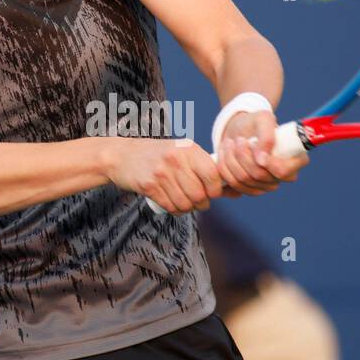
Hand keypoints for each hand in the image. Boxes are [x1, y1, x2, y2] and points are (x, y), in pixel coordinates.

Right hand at [105, 137, 223, 213]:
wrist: (123, 155)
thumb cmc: (159, 156)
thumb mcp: (183, 154)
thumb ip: (206, 169)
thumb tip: (236, 191)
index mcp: (189, 149)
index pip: (213, 175)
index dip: (215, 190)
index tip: (211, 193)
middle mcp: (176, 159)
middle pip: (199, 194)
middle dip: (201, 204)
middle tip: (198, 202)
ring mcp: (162, 173)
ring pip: (185, 203)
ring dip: (187, 209)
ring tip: (185, 202)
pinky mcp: (149, 185)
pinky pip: (170, 207)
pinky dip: (175, 210)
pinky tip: (173, 204)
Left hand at [216, 110, 309, 198]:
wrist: (240, 130)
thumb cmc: (256, 123)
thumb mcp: (263, 119)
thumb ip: (267, 137)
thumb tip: (261, 160)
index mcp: (295, 160)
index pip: (282, 171)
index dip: (265, 161)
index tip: (251, 143)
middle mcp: (283, 177)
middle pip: (258, 176)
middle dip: (242, 155)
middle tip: (238, 140)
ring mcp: (266, 185)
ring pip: (243, 181)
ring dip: (231, 159)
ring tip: (229, 143)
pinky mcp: (249, 189)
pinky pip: (233, 185)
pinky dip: (224, 167)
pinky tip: (225, 154)